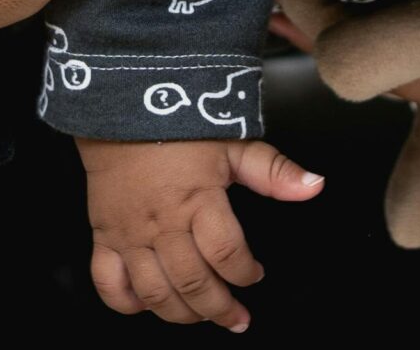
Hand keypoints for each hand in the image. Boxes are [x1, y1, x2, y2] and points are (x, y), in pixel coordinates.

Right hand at [81, 135, 323, 331]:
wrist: (124, 103)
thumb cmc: (179, 121)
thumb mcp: (233, 141)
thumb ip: (273, 171)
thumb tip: (314, 186)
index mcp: (198, 198)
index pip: (227, 253)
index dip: (246, 272)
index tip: (256, 274)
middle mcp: (163, 222)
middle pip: (193, 283)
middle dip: (220, 309)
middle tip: (237, 317)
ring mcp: (131, 233)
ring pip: (155, 293)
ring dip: (181, 314)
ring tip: (201, 315)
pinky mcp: (105, 235)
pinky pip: (110, 284)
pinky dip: (128, 304)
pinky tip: (148, 304)